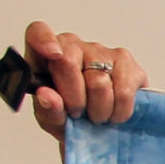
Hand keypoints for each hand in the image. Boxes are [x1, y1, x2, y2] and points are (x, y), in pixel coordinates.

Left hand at [23, 22, 145, 141]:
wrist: (102, 131)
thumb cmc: (72, 118)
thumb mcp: (53, 121)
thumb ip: (48, 110)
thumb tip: (47, 96)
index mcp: (44, 56)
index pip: (38, 33)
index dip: (44, 40)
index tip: (53, 55)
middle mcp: (73, 46)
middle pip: (68, 63)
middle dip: (75, 99)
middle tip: (78, 114)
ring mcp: (101, 51)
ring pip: (98, 81)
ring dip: (99, 109)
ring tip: (97, 116)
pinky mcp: (126, 61)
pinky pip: (123, 90)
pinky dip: (120, 110)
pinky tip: (115, 113)